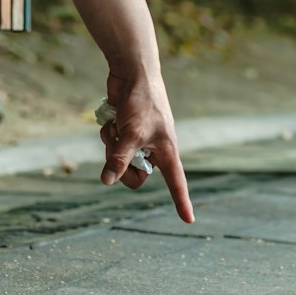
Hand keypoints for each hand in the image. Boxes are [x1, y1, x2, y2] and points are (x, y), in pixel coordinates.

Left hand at [66, 0, 192, 223]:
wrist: (133, 73)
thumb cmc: (141, 102)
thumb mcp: (131, 134)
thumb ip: (120, 159)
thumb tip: (107, 181)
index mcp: (166, 151)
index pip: (176, 182)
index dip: (181, 202)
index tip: (188, 221)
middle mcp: (155, 149)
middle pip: (137, 177)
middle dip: (121, 165)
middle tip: (115, 148)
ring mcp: (140, 140)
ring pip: (120, 161)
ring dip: (112, 146)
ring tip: (114, 127)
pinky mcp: (127, 131)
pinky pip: (113, 146)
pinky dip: (109, 135)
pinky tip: (111, 120)